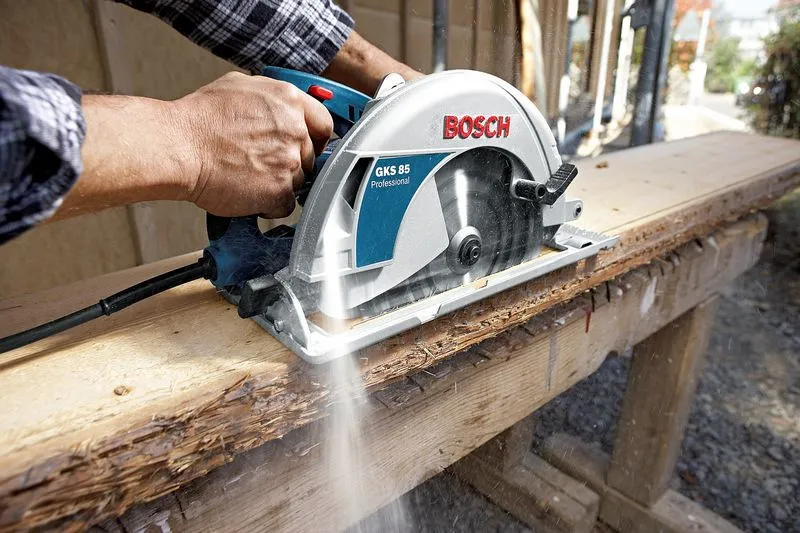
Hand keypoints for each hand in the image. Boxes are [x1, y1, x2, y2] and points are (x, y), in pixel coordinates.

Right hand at [176, 71, 332, 217]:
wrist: (180, 147)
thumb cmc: (199, 119)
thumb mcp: (239, 86)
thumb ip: (271, 98)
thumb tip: (282, 107)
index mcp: (289, 101)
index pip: (324, 123)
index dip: (315, 138)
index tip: (308, 146)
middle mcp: (295, 130)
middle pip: (310, 155)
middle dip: (291, 161)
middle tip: (263, 162)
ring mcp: (290, 162)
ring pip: (298, 181)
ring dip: (278, 182)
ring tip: (248, 175)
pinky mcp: (280, 192)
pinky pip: (286, 204)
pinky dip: (269, 204)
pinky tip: (248, 192)